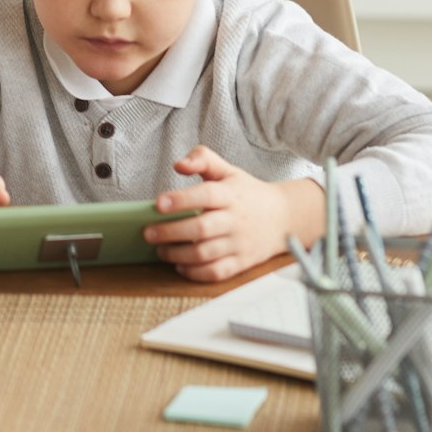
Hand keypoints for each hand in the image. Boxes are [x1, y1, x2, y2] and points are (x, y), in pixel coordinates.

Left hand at [144, 146, 324, 283]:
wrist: (283, 218)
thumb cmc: (248, 193)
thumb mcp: (228, 170)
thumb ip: (202, 159)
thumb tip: (179, 164)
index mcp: (230, 194)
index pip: (204, 196)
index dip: (180, 200)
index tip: (157, 204)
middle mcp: (234, 220)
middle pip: (201, 228)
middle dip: (171, 232)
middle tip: (148, 233)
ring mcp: (239, 244)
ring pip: (206, 254)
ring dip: (178, 254)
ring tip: (160, 249)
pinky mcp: (241, 263)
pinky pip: (217, 272)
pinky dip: (196, 273)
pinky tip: (180, 266)